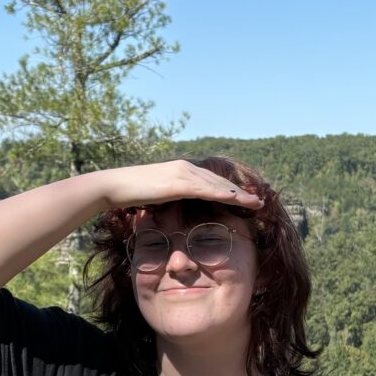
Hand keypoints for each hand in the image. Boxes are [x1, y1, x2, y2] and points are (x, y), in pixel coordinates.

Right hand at [100, 160, 263, 209]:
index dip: (231, 190)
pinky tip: (236, 200)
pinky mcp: (178, 182)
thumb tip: (178, 207)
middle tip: (260, 201)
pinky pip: (205, 190)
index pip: (213, 182)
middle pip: (220, 182)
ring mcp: (183, 174)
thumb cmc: (133, 194)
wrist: (115, 186)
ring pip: (217, 185)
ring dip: (239, 195)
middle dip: (241, 192)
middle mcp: (186, 168)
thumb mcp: (158, 195)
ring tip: (255, 203)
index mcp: (183, 171)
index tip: (247, 199)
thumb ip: (172, 197)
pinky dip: (222, 195)